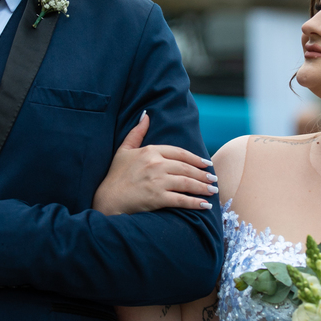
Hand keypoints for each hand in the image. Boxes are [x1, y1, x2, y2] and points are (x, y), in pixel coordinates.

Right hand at [92, 112, 216, 215]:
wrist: (107, 199)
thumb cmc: (115, 175)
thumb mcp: (124, 150)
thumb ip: (137, 132)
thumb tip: (146, 115)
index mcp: (150, 151)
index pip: (179, 153)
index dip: (195, 158)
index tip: (206, 164)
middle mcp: (156, 164)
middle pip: (186, 167)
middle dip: (203, 174)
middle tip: (214, 179)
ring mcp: (157, 181)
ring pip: (187, 182)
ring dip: (203, 187)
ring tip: (212, 190)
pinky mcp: (157, 197)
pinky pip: (181, 199)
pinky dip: (195, 202)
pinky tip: (205, 205)